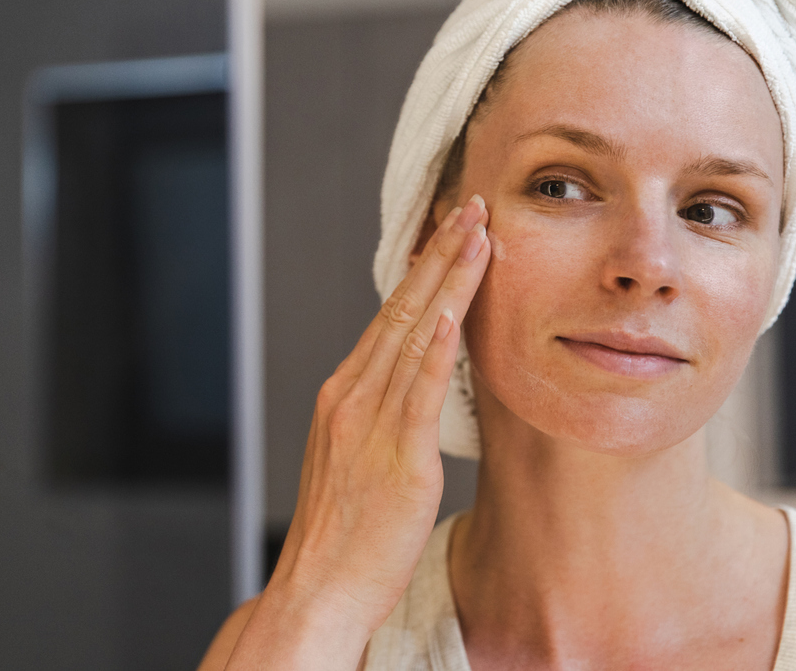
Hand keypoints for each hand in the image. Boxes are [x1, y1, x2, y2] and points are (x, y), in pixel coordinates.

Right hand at [226, 194, 490, 668]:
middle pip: (402, 310)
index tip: (448, 233)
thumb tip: (414, 389)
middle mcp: (352, 396)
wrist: (316, 588)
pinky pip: (418, 393)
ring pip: (415, 337)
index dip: (422, 270)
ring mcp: (370, 423)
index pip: (390, 317)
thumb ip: (381, 416)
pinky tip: (452, 312)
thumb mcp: (354, 458)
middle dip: (439, 254)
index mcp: (344, 394)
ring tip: (478, 236)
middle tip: (470, 208)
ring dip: (449, 282)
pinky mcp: (396, 458)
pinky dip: (436, 349)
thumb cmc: (342, 533)